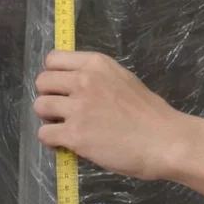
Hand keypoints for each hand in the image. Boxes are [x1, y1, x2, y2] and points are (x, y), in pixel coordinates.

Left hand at [34, 50, 194, 181]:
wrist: (164, 141)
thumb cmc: (150, 114)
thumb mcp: (123, 80)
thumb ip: (98, 79)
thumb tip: (75, 88)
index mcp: (96, 64)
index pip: (53, 58)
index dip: (53, 75)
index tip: (62, 89)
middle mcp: (84, 80)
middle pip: (42, 81)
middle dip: (49, 96)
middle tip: (63, 111)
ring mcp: (78, 107)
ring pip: (39, 106)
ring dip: (48, 119)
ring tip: (64, 128)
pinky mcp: (75, 134)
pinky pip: (44, 134)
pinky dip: (51, 141)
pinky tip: (66, 144)